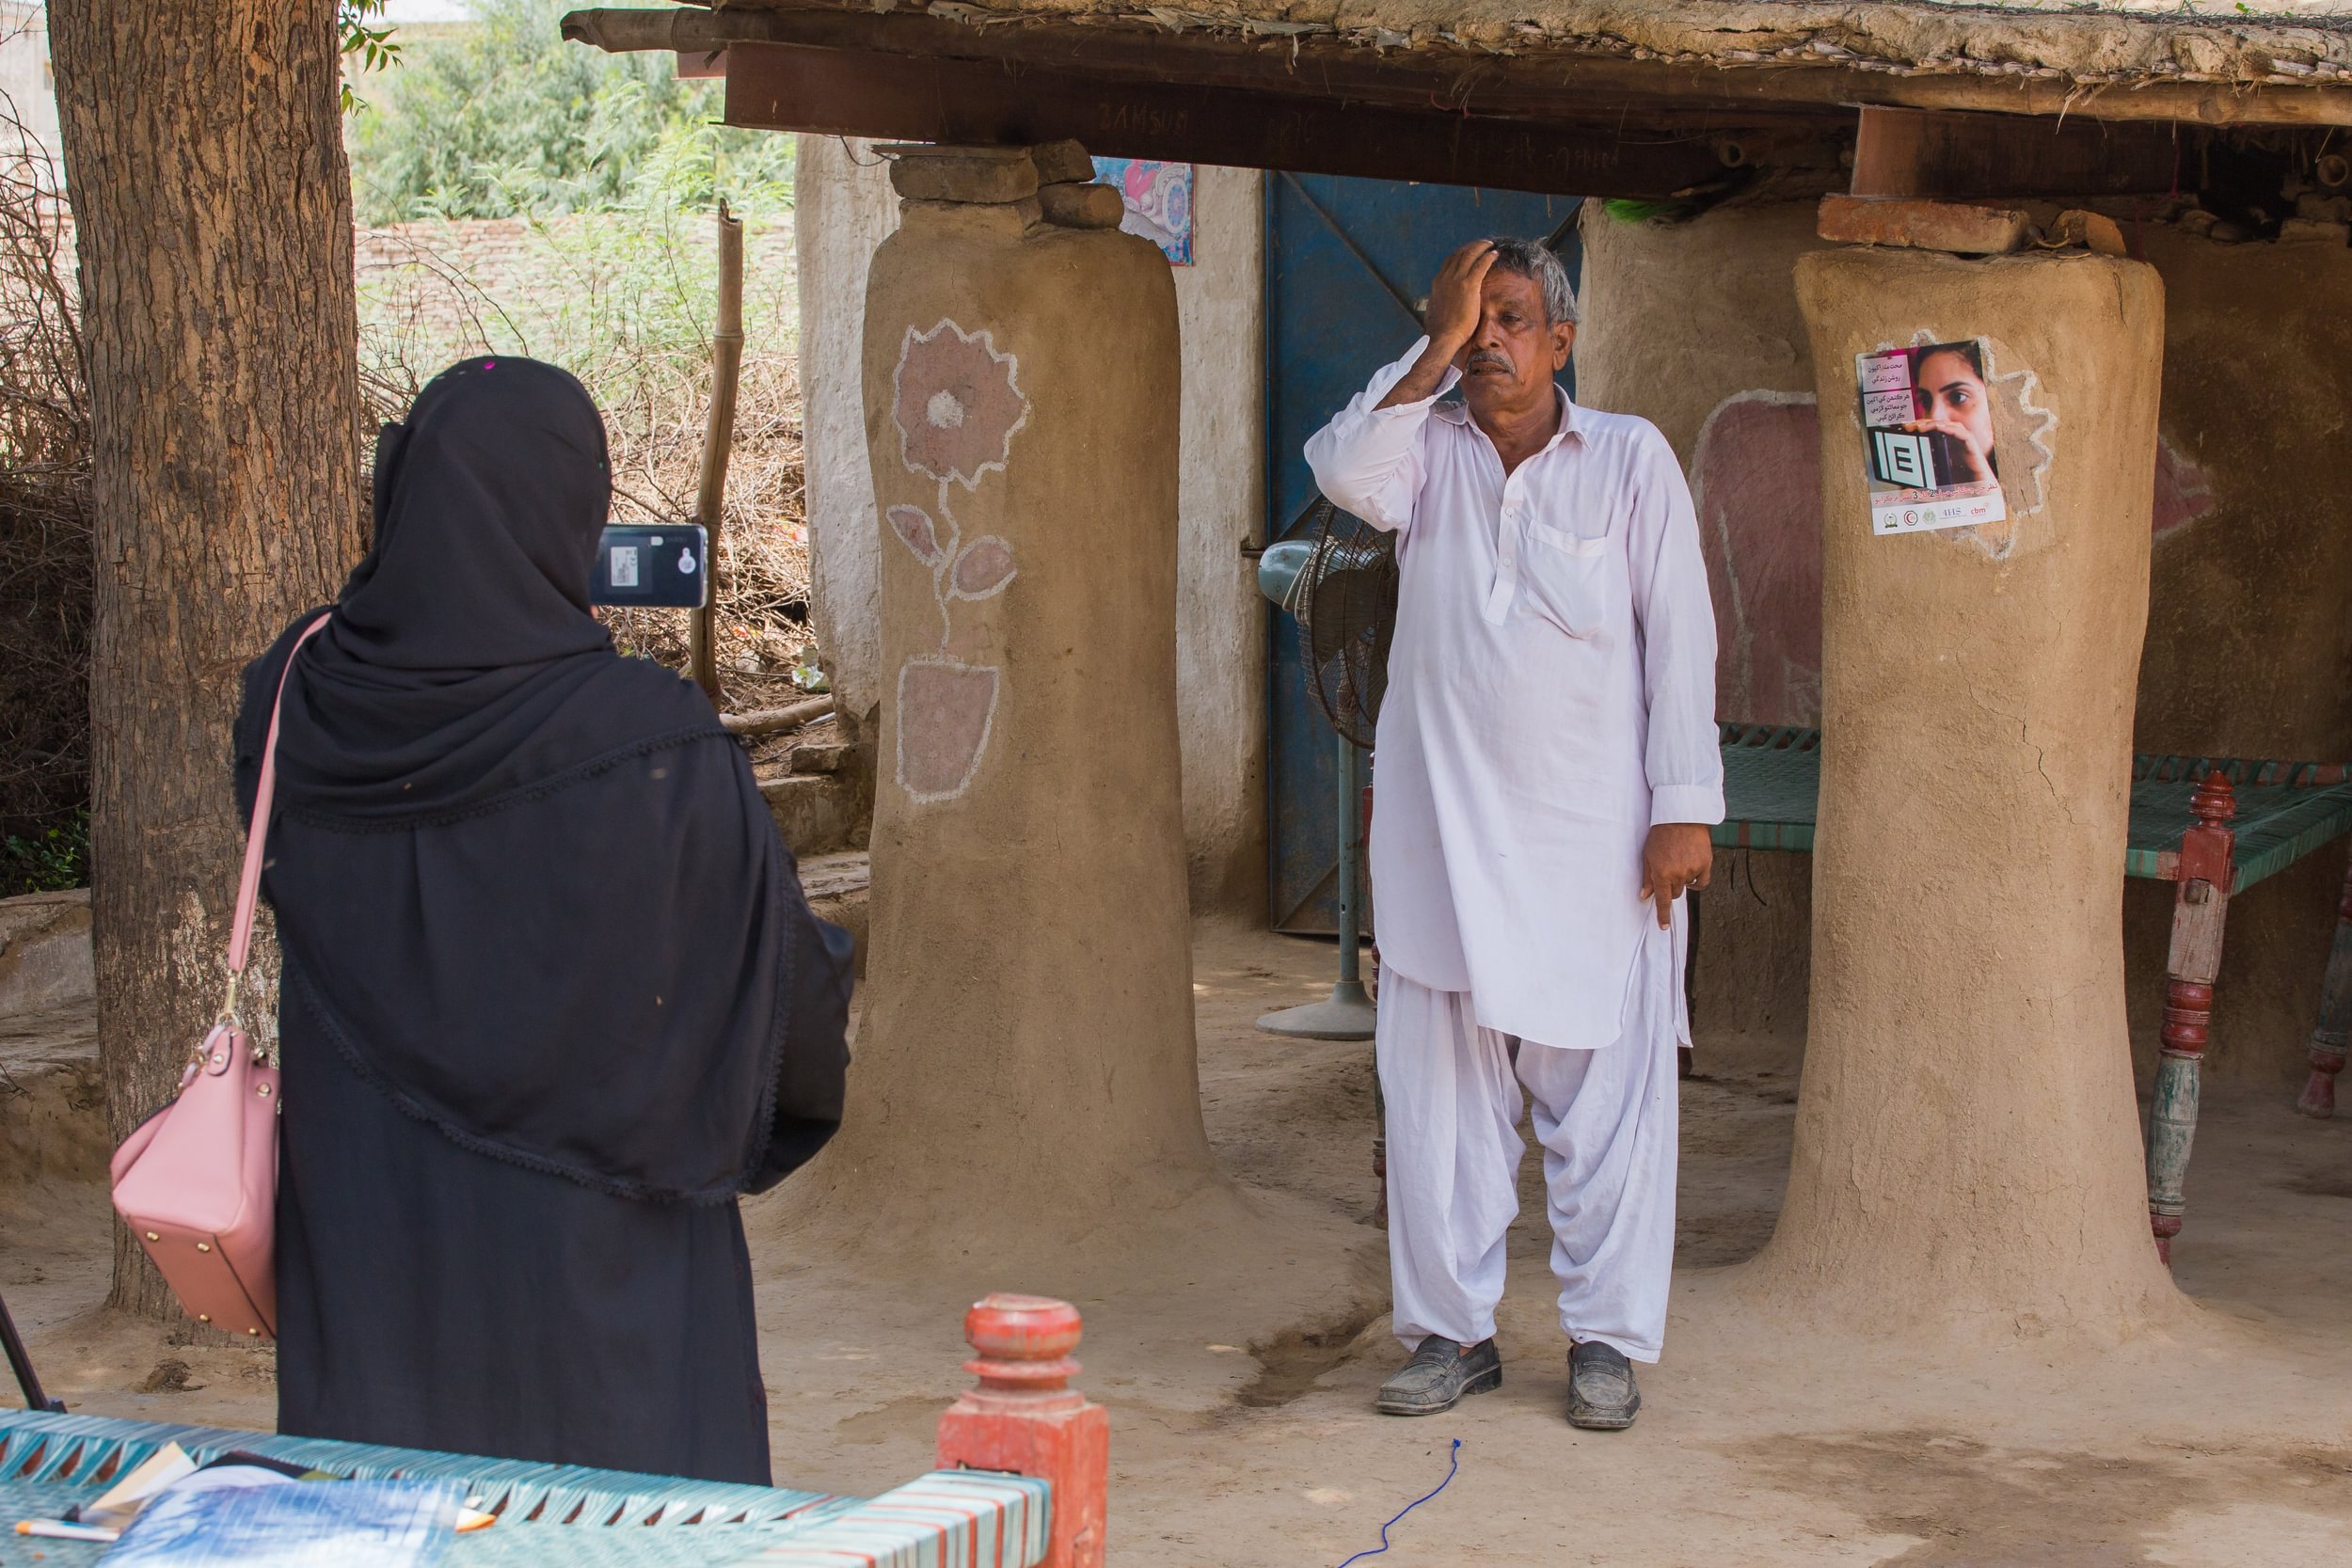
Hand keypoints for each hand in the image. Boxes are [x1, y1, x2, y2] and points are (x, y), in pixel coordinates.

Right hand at [1423, 240, 1495, 356]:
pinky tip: (1495, 254)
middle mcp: (1445, 278)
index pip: (1450, 261)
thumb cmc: (1440, 330)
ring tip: (1490, 245)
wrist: (1443, 337)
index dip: (1461, 254)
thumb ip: (1439, 303)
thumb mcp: (1435, 312)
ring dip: (1481, 247)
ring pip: (1470, 255)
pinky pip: (1480, 265)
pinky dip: (1488, 257)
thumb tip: (1437, 306)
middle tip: (1482, 244)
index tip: (1469, 251)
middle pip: (1460, 254)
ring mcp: (1456, 281)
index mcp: (1438, 283)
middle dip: (1472, 246)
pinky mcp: (1468, 286)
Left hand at [1639, 823, 1713, 929]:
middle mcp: (1678, 874)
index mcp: (1661, 873)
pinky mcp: (1706, 864)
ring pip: (1687, 886)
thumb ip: (1648, 877)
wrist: (1681, 817)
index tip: (1664, 927)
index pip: (1662, 900)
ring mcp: (1693, 869)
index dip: (1663, 915)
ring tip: (1678, 860)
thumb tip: (1644, 896)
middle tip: (1668, 871)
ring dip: (1682, 880)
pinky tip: (1692, 871)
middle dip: (1670, 887)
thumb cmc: (1660, 834)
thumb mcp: (1648, 855)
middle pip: (1675, 893)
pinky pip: (1702, 882)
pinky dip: (1697, 881)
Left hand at [1900, 416, 1994, 485]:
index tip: (1904, 429)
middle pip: (1940, 427)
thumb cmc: (1963, 494)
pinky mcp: (1974, 450)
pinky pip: (1964, 434)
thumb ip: (1922, 493)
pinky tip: (1939, 427)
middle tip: (1907, 425)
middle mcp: (1955, 447)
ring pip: (1951, 427)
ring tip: (1920, 426)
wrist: (1982, 499)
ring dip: (1936, 423)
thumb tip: (1904, 493)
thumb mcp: (1937, 493)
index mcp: (1947, 453)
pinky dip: (1951, 429)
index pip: (1933, 434)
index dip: (1919, 429)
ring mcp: (1965, 447)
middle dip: (1923, 423)